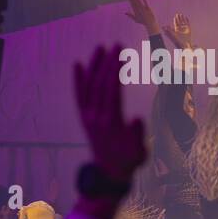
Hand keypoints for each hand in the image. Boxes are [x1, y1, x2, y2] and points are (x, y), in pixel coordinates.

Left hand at [74, 44, 146, 182]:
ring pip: (89, 86)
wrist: (109, 173)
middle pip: (101, 84)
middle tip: (116, 45)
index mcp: (111, 122)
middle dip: (108, 63)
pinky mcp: (84, 116)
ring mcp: (88, 116)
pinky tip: (78, 64)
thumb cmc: (130, 160)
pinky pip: (79, 95)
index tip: (122, 55)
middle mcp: (96, 116)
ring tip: (100, 48)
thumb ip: (137, 134)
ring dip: (94, 66)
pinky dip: (78, 79)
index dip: (116, 70)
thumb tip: (137, 118)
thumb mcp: (139, 151)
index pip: (112, 90)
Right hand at [124, 0, 160, 34]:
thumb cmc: (144, 22)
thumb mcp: (136, 19)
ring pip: (139, 1)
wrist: (150, 24)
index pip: (132, 4)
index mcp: (135, 11)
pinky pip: (145, 2)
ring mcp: (144, 9)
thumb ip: (130, 15)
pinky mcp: (148, 9)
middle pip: (134, 1)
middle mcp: (139, 10)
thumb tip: (125, 13)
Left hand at [162, 12, 192, 49]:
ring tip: (181, 14)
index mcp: (176, 30)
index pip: (176, 23)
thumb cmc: (177, 41)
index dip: (176, 20)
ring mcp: (185, 29)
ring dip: (182, 18)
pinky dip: (187, 20)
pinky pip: (188, 24)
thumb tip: (162, 26)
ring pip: (183, 22)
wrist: (184, 45)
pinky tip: (186, 17)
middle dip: (179, 18)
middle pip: (180, 22)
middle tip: (178, 14)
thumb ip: (168, 30)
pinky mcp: (189, 29)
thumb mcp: (172, 35)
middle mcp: (181, 29)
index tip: (175, 16)